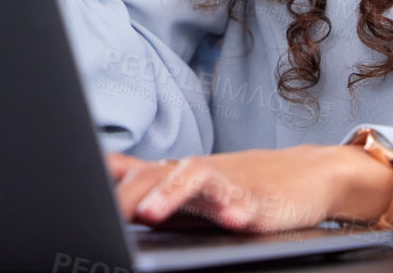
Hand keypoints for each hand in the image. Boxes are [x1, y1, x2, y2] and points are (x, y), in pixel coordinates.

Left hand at [105, 145, 392, 234]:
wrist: (310, 175)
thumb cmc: (246, 183)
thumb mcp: (191, 182)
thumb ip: (149, 179)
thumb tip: (103, 173)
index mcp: (175, 175)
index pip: (133, 173)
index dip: (108, 182)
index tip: (82, 199)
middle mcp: (197, 175)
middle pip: (155, 175)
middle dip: (129, 196)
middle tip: (104, 216)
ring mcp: (229, 186)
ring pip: (195, 179)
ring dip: (172, 194)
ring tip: (151, 212)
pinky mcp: (259, 201)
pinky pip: (246, 203)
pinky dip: (236, 210)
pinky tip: (232, 220)